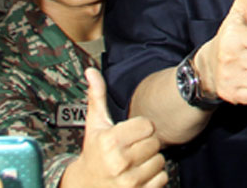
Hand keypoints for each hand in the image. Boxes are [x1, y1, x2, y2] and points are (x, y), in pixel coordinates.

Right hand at [61, 69, 166, 187]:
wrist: (84, 187)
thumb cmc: (94, 152)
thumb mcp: (95, 124)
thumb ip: (97, 95)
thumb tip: (91, 71)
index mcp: (111, 141)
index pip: (147, 125)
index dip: (140, 128)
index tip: (130, 134)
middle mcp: (119, 163)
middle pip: (155, 143)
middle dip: (146, 144)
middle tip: (132, 149)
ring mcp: (129, 183)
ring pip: (160, 161)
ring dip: (151, 161)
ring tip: (135, 163)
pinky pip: (162, 179)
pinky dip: (155, 178)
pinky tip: (140, 176)